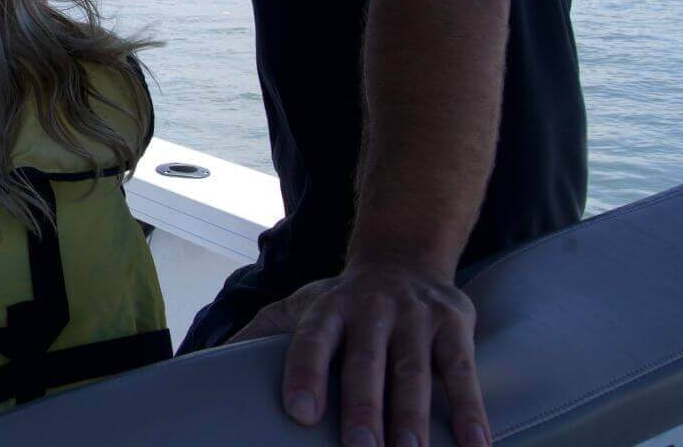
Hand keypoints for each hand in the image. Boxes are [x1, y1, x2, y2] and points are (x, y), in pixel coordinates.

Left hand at [233, 261, 488, 446]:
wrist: (405, 255)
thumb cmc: (344, 301)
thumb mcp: (298, 308)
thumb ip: (259, 336)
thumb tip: (205, 368)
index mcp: (327, 309)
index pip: (312, 340)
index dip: (304, 374)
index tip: (299, 414)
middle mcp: (371, 310)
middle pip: (367, 362)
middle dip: (364, 407)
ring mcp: (414, 317)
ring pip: (414, 370)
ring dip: (414, 416)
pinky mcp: (454, 326)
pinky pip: (462, 372)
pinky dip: (472, 411)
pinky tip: (477, 446)